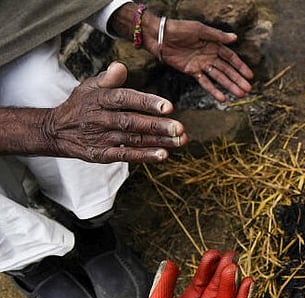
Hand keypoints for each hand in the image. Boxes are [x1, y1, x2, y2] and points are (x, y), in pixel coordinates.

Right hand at [41, 62, 185, 162]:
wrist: (56, 130)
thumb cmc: (82, 104)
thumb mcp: (89, 87)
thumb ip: (108, 78)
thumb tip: (120, 66)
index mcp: (100, 98)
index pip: (125, 98)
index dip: (146, 102)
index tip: (169, 106)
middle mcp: (101, 118)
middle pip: (131, 122)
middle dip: (157, 126)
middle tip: (179, 128)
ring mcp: (101, 137)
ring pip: (133, 139)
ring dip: (157, 141)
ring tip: (179, 141)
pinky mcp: (101, 154)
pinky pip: (124, 155)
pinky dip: (143, 156)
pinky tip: (162, 155)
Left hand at [139, 249, 252, 297]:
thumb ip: (165, 284)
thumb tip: (170, 262)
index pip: (202, 279)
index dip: (208, 267)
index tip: (213, 253)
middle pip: (217, 285)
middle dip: (223, 270)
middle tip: (230, 255)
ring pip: (227, 296)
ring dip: (232, 281)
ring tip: (234, 266)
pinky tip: (247, 283)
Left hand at [156, 19, 253, 101]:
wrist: (159, 35)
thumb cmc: (179, 29)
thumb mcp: (200, 30)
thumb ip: (217, 36)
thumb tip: (235, 38)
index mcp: (214, 45)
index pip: (231, 58)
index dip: (240, 67)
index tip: (250, 76)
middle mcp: (210, 56)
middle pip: (227, 70)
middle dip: (238, 80)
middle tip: (248, 90)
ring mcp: (201, 65)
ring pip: (219, 78)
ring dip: (229, 86)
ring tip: (240, 95)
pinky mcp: (192, 71)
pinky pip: (205, 82)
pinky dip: (213, 90)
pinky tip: (222, 98)